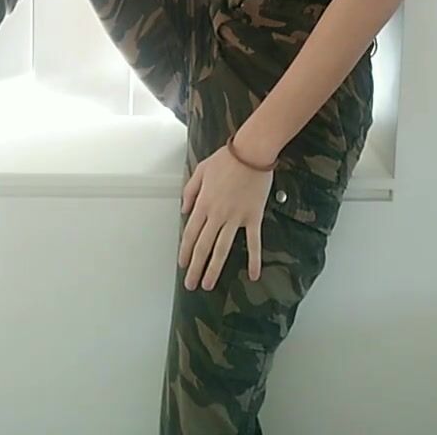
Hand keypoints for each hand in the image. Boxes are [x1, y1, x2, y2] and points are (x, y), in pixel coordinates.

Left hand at [178, 144, 272, 291]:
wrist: (252, 152)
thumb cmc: (227, 158)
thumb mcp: (201, 170)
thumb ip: (190, 191)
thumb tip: (184, 209)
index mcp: (204, 203)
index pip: (190, 233)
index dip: (185, 251)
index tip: (182, 265)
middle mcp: (218, 214)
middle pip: (203, 246)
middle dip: (196, 267)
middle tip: (191, 284)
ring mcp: (236, 217)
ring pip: (222, 248)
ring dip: (215, 268)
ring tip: (209, 284)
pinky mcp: (253, 217)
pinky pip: (253, 242)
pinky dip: (254, 259)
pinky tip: (253, 275)